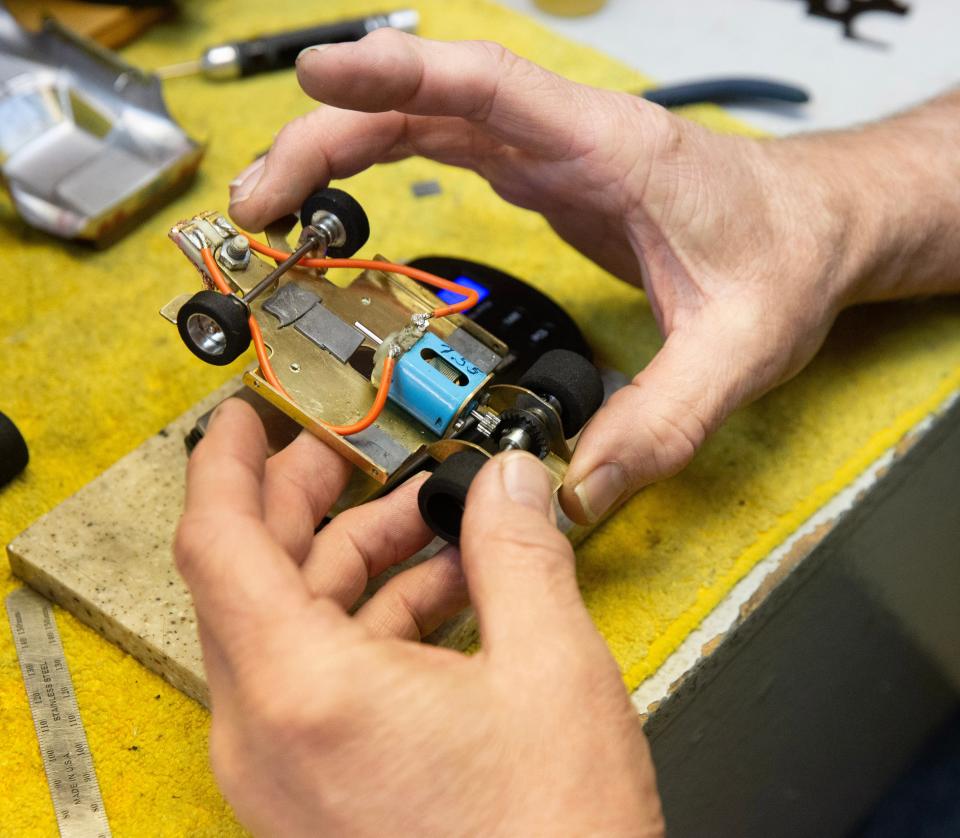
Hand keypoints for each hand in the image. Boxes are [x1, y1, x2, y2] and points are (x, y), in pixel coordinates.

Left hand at [175, 399, 663, 836]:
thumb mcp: (550, 670)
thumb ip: (520, 551)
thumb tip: (509, 482)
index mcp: (303, 691)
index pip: (219, 541)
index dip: (229, 463)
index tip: (246, 419)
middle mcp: (269, 735)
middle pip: (255, 577)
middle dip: (308, 502)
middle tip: (356, 453)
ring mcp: (287, 769)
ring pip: (293, 627)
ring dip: (357, 562)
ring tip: (433, 525)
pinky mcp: (316, 791)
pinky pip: (322, 677)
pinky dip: (373, 623)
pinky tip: (443, 597)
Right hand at [227, 30, 862, 523]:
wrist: (815, 230)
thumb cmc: (785, 258)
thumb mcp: (738, 351)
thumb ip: (661, 421)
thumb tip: (577, 492)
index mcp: (608, 150)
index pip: (487, 88)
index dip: (396, 75)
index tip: (318, 76)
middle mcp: (567, 140)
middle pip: (428, 106)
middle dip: (333, 137)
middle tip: (260, 199)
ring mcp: (551, 156)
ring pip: (425, 125)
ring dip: (343, 151)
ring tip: (275, 204)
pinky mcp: (545, 180)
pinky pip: (447, 154)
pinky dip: (383, 167)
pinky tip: (345, 202)